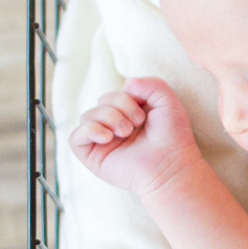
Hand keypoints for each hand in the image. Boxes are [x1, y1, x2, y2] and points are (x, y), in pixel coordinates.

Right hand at [69, 77, 202, 197]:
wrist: (171, 165)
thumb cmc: (172, 137)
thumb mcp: (167, 101)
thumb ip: (151, 83)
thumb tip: (126, 83)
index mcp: (128, 114)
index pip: (115, 93)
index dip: (127, 96)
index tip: (145, 113)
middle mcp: (113, 127)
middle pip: (101, 101)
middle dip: (119, 106)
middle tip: (137, 124)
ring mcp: (102, 142)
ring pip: (86, 116)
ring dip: (108, 117)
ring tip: (126, 132)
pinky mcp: (93, 157)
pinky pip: (75, 137)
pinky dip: (90, 130)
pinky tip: (108, 137)